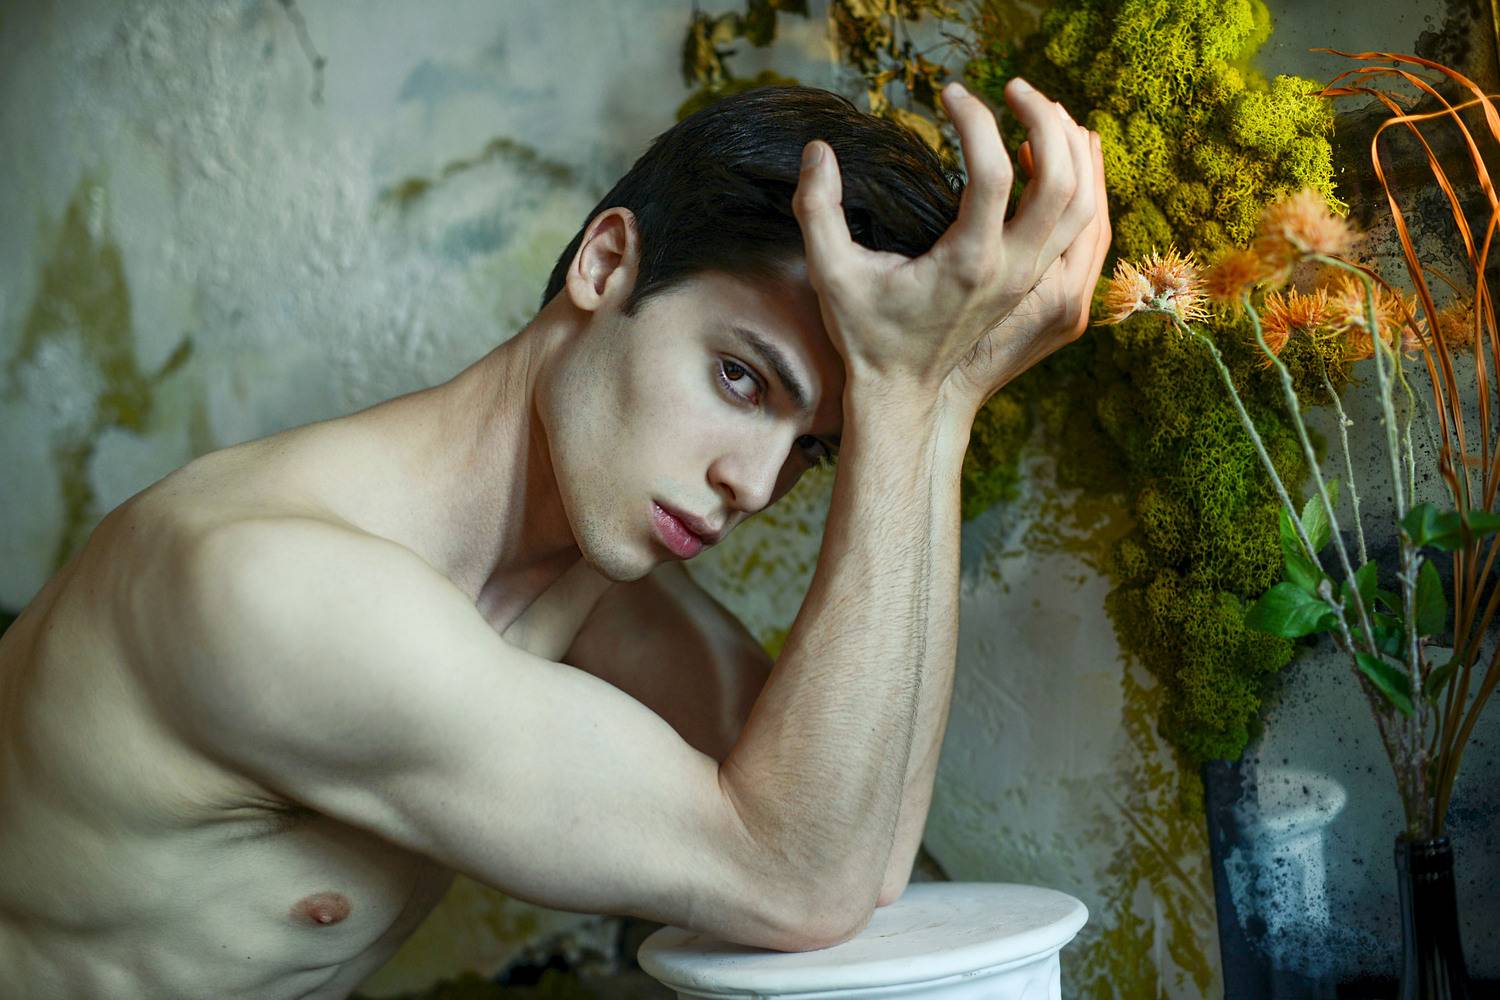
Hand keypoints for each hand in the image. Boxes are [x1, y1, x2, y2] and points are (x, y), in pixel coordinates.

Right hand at [791, 78, 1106, 415]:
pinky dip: (1079, 181)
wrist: (903, 392)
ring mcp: (1030, 279)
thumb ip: (817, 209)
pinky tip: (1051, 153)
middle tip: (1013, 87)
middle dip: (1045, 120)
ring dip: (1073, 148)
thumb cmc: (867, 335)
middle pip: (1062, 181)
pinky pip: (1081, 225)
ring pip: (1085, 203)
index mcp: (968, 264)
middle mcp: (1011, 270)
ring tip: (1042, 109)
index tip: (948, 94)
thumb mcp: (831, 273)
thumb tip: (817, 150)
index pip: (993, 174)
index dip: (975, 121)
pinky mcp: (1035, 283)